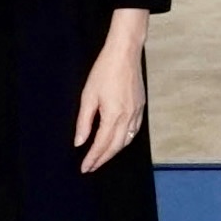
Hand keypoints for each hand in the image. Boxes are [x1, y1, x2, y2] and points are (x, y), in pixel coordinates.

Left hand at [74, 13, 149, 167]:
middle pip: (116, 146)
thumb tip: (80, 142)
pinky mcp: (141, 106)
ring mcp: (137, 111)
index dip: (93, 158)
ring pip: (127, 140)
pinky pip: (134, 130)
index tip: (85, 167)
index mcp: (114, 115)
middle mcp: (128, 116)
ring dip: (114, 151)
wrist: (125, 53)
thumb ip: (84, 122)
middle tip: (91, 167)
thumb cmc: (105, 71)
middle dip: (103, 159)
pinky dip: (125, 140)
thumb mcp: (88, 96)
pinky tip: (118, 141)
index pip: (102, 144)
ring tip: (102, 157)